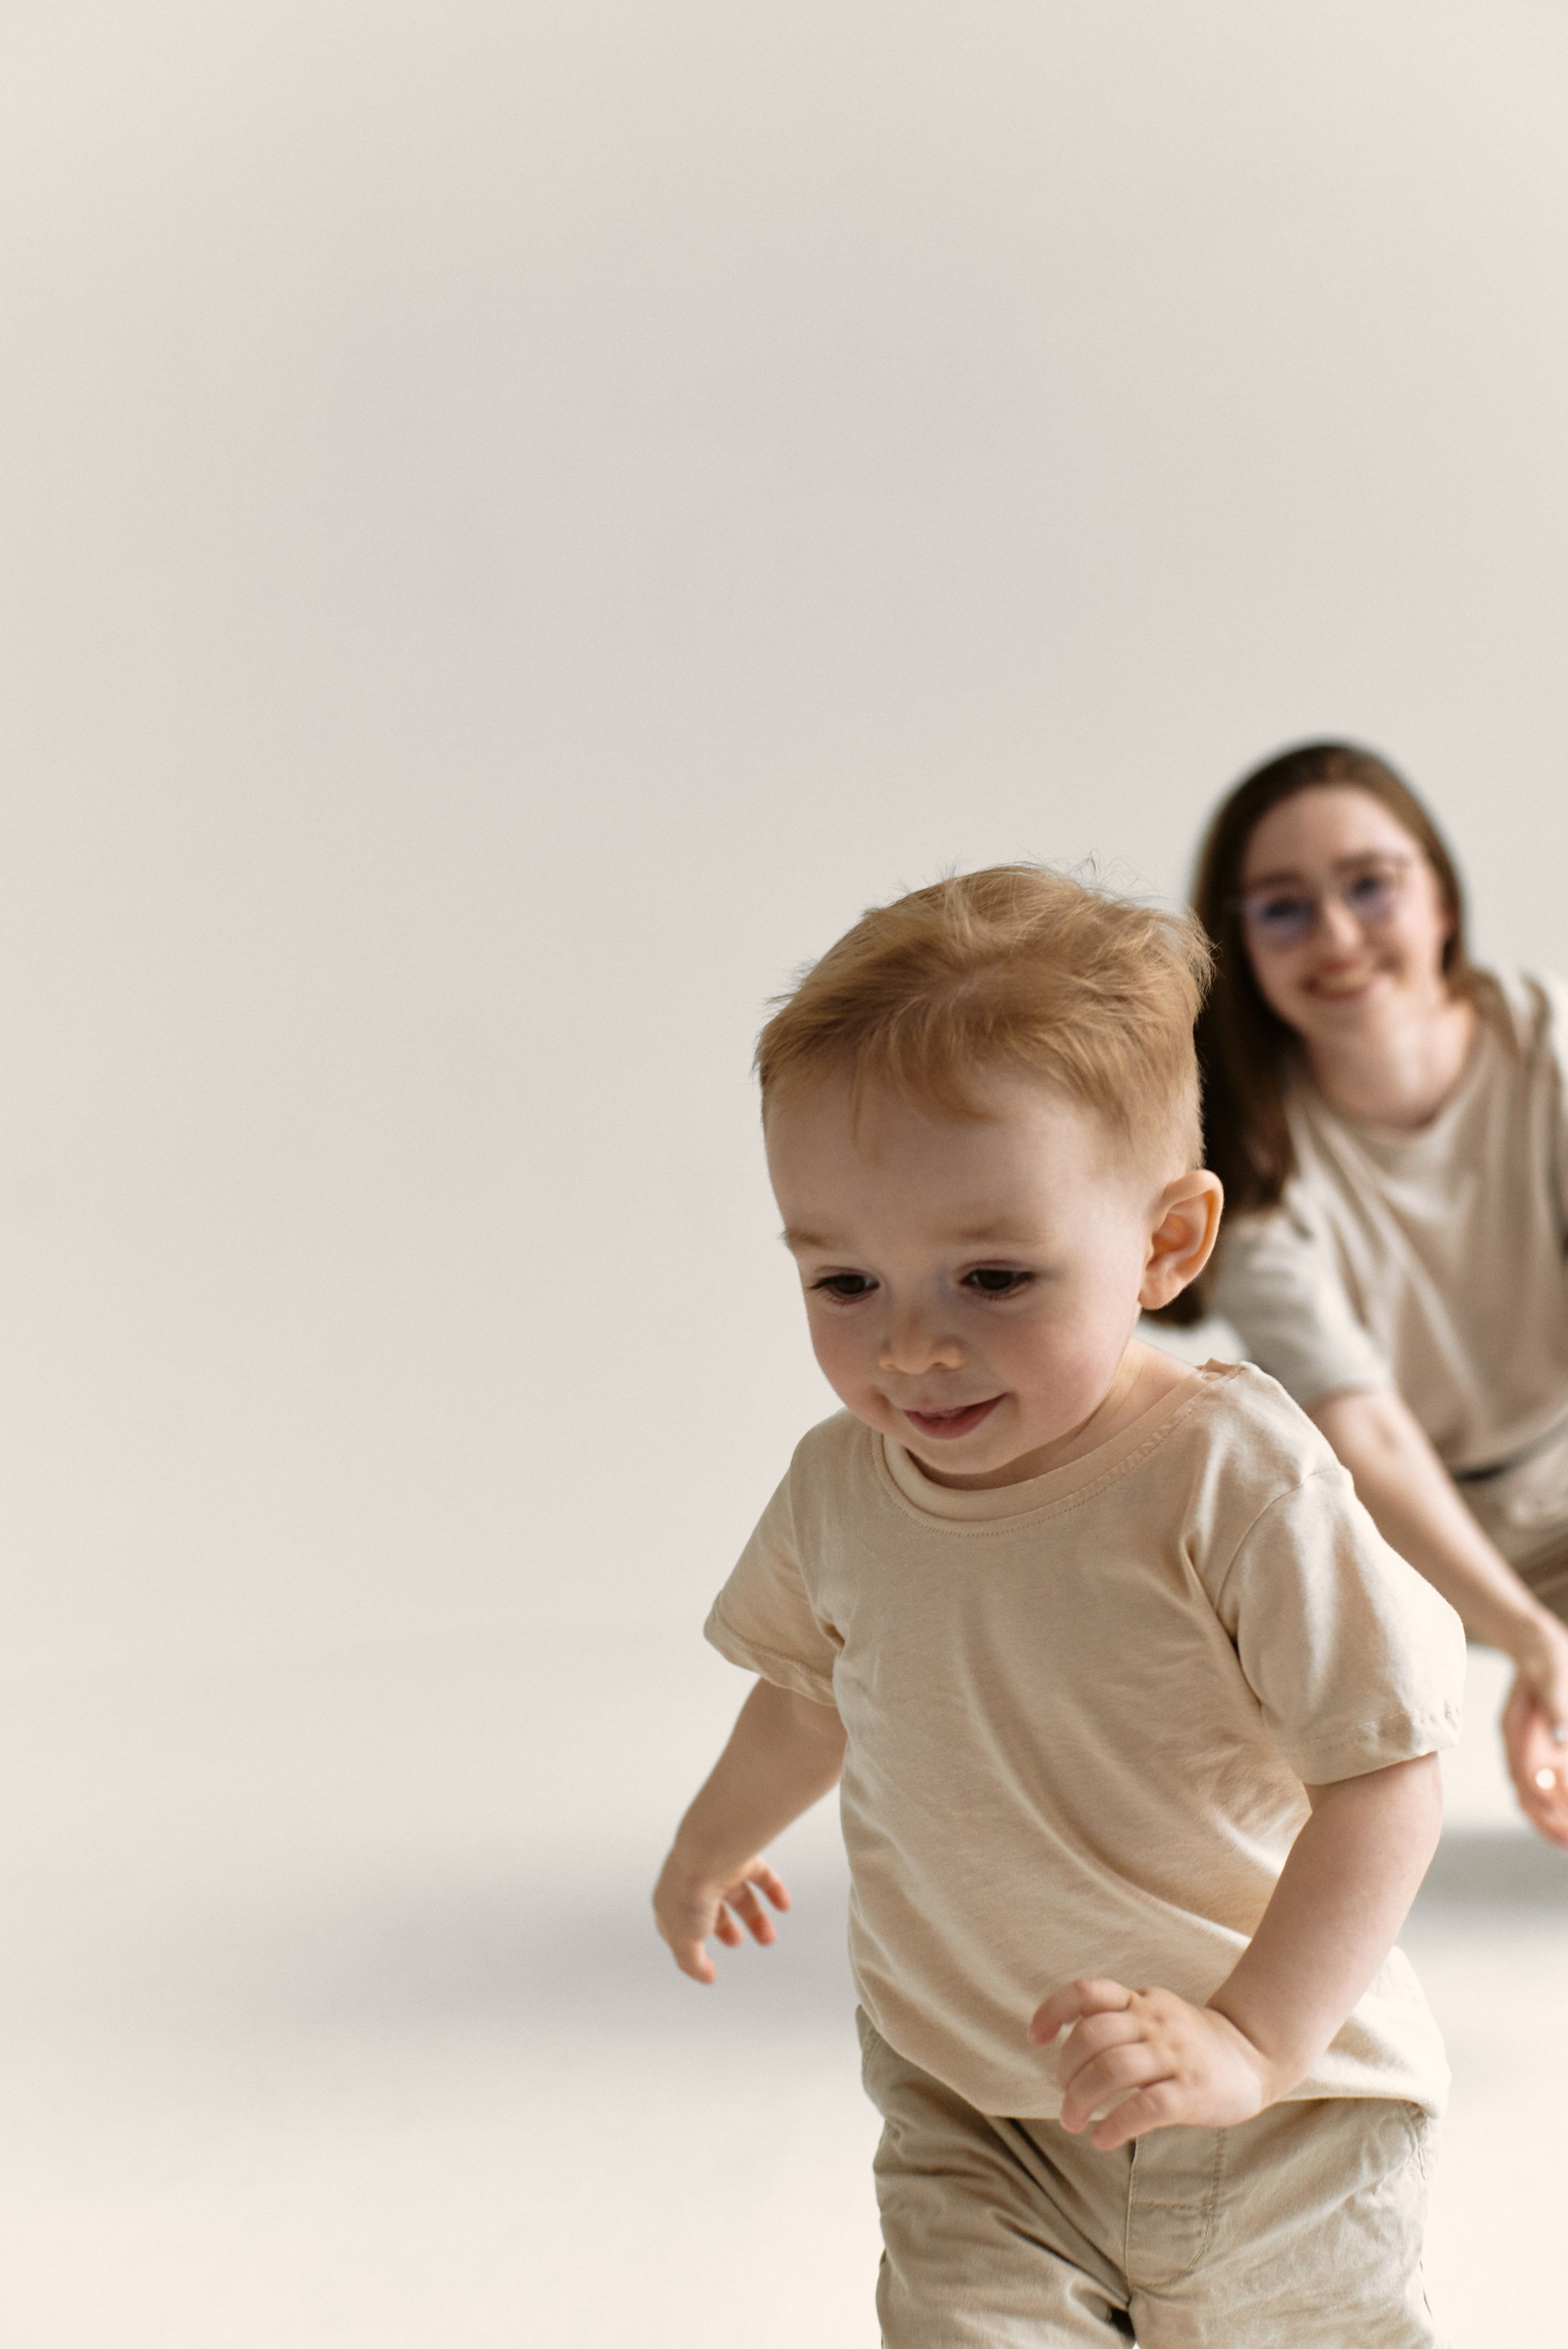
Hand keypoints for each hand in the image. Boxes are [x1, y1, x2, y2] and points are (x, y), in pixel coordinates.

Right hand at [652, 1847, 790, 1982]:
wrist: (709, 1855)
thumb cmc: (689, 1893)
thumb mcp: (683, 1940)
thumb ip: (691, 1961)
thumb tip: (704, 1976)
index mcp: (671, 1900)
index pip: (677, 1925)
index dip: (689, 1944)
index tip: (704, 1964)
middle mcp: (695, 1882)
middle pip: (712, 1908)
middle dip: (725, 1927)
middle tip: (737, 1942)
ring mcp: (718, 1868)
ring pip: (739, 1895)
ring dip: (755, 1916)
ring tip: (768, 1938)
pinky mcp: (742, 1857)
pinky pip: (761, 1875)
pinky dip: (773, 1890)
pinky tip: (783, 1905)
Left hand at [1027, 1977, 1271, 2150]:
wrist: (1254, 2055)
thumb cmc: (1189, 2041)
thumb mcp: (1153, 2015)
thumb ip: (1116, 2022)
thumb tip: (1064, 2048)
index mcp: (1140, 2000)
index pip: (1087, 1992)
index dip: (1053, 2011)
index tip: (1035, 2038)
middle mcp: (1154, 2021)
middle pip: (1092, 2036)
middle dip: (1066, 2070)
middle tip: (1062, 2097)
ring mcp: (1174, 2054)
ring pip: (1113, 2070)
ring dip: (1081, 2099)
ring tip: (1072, 2122)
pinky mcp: (1192, 2091)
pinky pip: (1146, 2106)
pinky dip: (1117, 2125)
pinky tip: (1102, 2138)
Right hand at [1501, 1616, 1567, 1846]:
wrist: (1534, 1645)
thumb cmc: (1546, 1657)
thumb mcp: (1553, 1674)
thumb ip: (1556, 1704)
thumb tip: (1561, 1737)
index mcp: (1516, 1732)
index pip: (1525, 1777)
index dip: (1543, 1803)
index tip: (1562, 1823)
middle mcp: (1517, 1747)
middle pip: (1526, 1796)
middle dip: (1547, 1824)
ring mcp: (1525, 1751)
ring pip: (1532, 1796)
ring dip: (1550, 1821)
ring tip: (1567, 1841)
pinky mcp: (1536, 1751)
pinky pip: (1541, 1785)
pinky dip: (1553, 1804)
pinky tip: (1565, 1816)